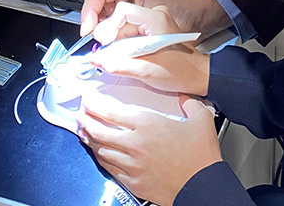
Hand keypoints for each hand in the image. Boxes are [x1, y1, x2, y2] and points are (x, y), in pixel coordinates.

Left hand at [77, 93, 221, 205]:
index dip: (96, 105)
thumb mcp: (201, 120)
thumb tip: (185, 98)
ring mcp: (132, 164)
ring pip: (101, 150)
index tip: (89, 101)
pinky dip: (100, 158)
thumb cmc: (200, 157)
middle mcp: (135, 143)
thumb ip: (190, 104)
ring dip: (89, 140)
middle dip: (86, 121)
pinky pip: (109, 168)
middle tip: (80, 115)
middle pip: (100, 131)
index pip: (112, 112)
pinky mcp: (132, 181)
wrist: (202, 186)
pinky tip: (99, 154)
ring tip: (84, 132)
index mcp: (148, 124)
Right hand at [80, 0, 229, 37]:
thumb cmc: (187, 13)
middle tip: (101, 42)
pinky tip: (120, 44)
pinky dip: (114, 33)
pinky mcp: (133, 8)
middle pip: (99, 2)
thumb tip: (100, 59)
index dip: (89, 13)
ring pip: (105, 13)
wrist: (202, 14)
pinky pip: (115, 20)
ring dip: (104, 30)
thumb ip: (127, 48)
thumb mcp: (156, 30)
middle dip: (96, 24)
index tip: (87, 31)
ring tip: (112, 45)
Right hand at [86, 6, 209, 95]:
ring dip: (115, 42)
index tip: (102, 41)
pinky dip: (122, 43)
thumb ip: (118, 65)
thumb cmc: (181, 71)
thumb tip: (95, 59)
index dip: (107, 25)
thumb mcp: (146, 71)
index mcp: (156, 18)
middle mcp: (154, 14)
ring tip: (119, 58)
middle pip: (119, 17)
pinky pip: (128, 30)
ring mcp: (152, 20)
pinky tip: (125, 56)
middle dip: (109, 36)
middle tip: (108, 54)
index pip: (122, 10)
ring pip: (122, 25)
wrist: (196, 75)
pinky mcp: (150, 27)